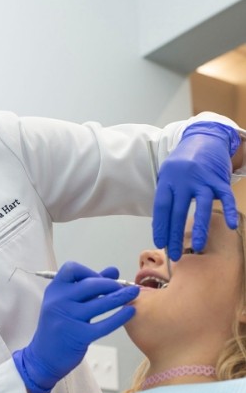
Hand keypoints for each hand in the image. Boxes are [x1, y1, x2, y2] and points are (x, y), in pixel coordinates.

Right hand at [12, 262, 138, 392]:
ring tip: (133, 294)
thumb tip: (113, 271)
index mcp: (54, 290)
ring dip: (120, 297)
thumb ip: (88, 285)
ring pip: (100, 303)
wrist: (43, 356)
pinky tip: (130, 312)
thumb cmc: (58, 326)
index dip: (89, 271)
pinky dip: (120, 317)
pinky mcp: (79, 336)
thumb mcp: (67, 302)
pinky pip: (105, 324)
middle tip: (122, 287)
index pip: (71, 269)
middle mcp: (58, 301)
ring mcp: (68, 319)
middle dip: (110, 284)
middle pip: (90, 284)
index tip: (100, 278)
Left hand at [153, 121, 239, 260]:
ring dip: (200, 227)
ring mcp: (203, 179)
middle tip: (174, 254)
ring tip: (197, 246)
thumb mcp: (167, 175)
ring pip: (202, 206)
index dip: (160, 226)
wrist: (203, 138)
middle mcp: (184, 180)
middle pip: (178, 211)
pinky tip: (231, 225)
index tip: (160, 243)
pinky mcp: (219, 179)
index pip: (161, 207)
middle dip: (175, 235)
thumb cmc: (182, 163)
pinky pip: (226, 197)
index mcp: (168, 180)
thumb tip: (162, 225)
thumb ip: (167, 196)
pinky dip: (230, 211)